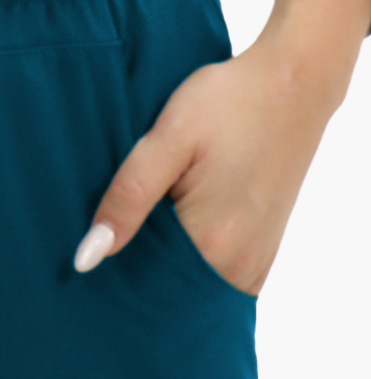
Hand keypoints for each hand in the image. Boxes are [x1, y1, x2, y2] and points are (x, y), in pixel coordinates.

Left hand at [74, 0, 370, 295]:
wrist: (291, 84)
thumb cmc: (227, 104)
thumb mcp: (167, 140)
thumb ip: (128, 198)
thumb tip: (87, 258)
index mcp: (213, 246)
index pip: (144, 293)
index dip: (111, 278)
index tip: (89, 252)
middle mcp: (240, 266)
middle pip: (169, 294)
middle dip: (135, 275)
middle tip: (109, 233)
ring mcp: (257, 260)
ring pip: (193, 285)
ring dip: (162, 266)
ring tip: (140, 224)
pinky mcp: (264, 247)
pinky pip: (216, 274)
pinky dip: (190, 260)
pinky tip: (170, 225)